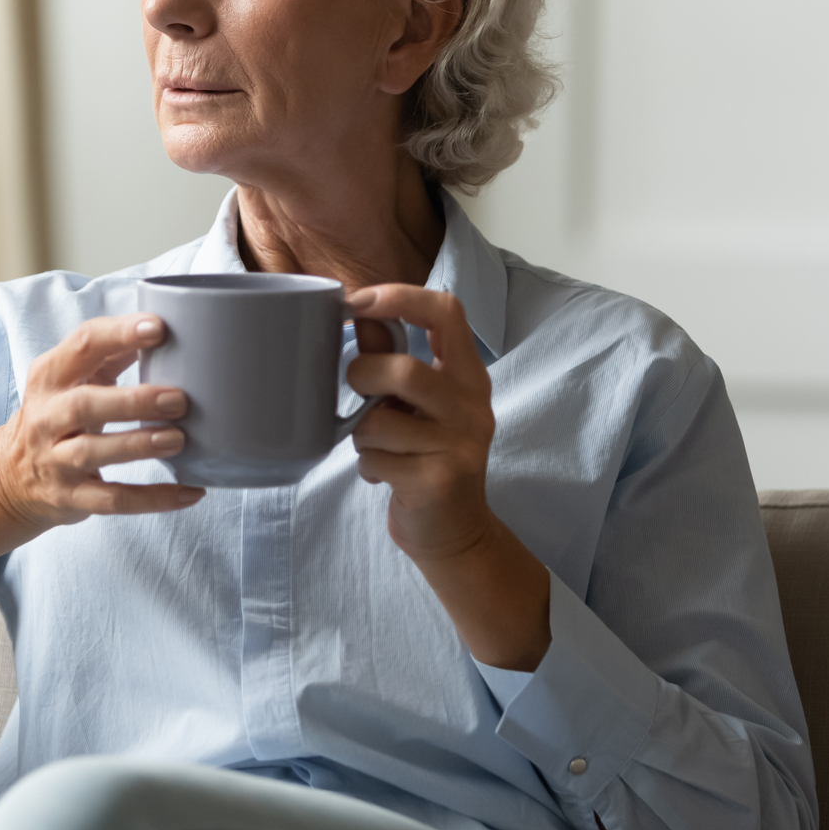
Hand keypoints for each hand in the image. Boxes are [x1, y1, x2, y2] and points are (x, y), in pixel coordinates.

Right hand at [0, 313, 203, 528]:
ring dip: (138, 445)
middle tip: (178, 400)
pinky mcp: (70, 497)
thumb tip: (165, 328)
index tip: (159, 328)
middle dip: (133, 401)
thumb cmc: (58, 414)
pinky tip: (190, 492)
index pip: (83, 345)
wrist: (10, 476)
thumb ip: (111, 354)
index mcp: (51, 375)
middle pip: (84, 404)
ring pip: (92, 452)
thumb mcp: (72, 378)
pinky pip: (112, 500)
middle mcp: (47, 416)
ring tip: (178, 440)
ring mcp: (55, 460)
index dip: (120, 334)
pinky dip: (153, 499)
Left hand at [346, 285, 551, 671]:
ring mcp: (461, 445)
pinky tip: (383, 473)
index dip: (400, 296)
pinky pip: (377, 459)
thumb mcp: (413, 404)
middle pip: (405, 371)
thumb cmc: (425, 457)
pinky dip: (368, 465)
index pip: (447, 311)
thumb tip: (359, 310)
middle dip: (363, 377)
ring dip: (362, 433)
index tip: (358, 301)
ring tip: (376, 444)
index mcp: (467, 375)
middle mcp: (473, 405)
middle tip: (356, 390)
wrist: (454, 532)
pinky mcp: (440, 481)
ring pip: (382, 421)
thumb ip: (390, 356)